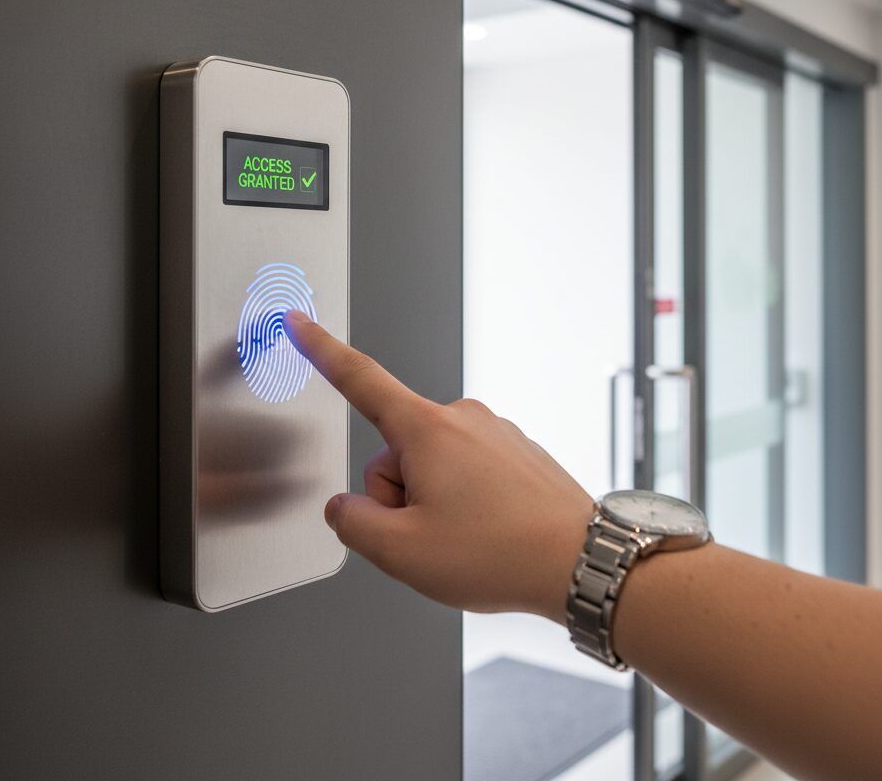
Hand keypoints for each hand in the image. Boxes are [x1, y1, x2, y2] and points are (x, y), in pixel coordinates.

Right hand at [283, 311, 593, 621]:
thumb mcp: (401, 553)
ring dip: (435, 503)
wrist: (581, 560)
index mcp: (427, 430)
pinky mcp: (514, 449)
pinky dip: (467, 502)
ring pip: (431, 467)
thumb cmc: (502, 553)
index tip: (299, 322)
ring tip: (472, 536)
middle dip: (400, 497)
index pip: (359, 379)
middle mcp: (462, 418)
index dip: (321, 350)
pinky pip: (467, 472)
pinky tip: (492, 529)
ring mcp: (492, 432)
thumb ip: (352, 524)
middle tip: (435, 536)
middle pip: (395, 454)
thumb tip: (346, 508)